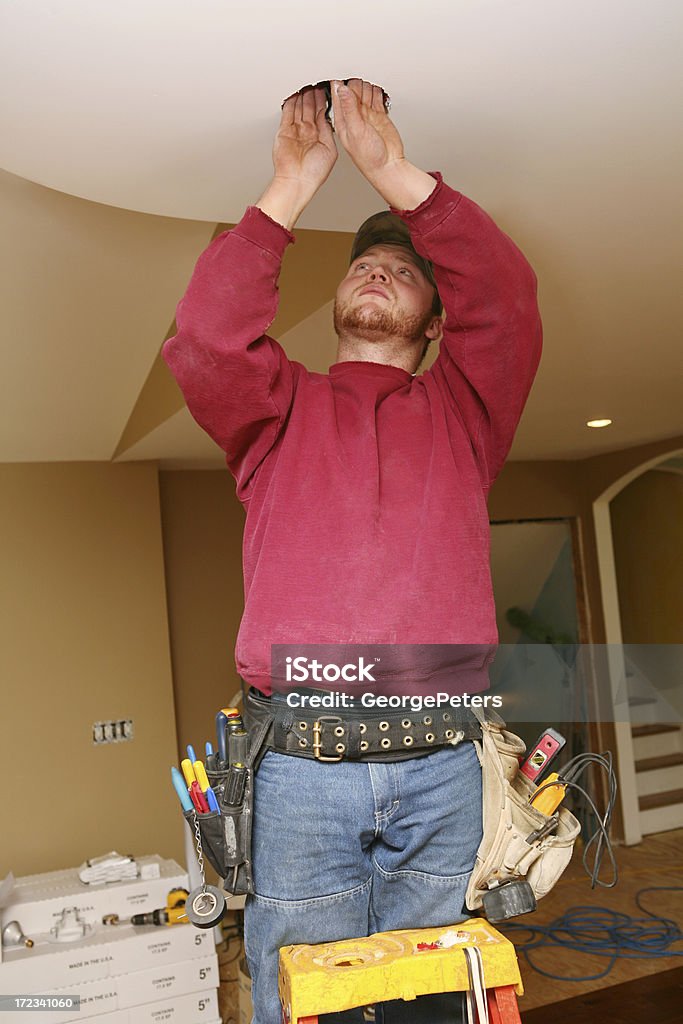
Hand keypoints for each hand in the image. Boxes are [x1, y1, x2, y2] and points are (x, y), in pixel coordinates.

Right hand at [272, 86, 336, 191]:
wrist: (297, 181)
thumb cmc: (314, 173)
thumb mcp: (330, 150)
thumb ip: (329, 131)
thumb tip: (330, 117)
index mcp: (320, 136)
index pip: (322, 113)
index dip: (325, 100)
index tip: (328, 88)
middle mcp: (308, 132)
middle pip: (310, 107)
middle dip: (313, 93)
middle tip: (316, 80)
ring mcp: (296, 131)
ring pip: (300, 107)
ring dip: (303, 95)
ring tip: (306, 82)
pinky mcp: (284, 130)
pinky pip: (287, 112)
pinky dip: (290, 102)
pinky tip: (294, 93)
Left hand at [331, 78, 436, 210]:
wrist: (388, 166)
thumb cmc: (369, 157)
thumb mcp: (356, 131)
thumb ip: (349, 109)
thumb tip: (342, 89)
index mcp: (342, 119)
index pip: (337, 95)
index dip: (336, 80)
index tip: (337, 66)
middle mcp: (353, 115)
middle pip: (351, 88)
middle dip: (354, 78)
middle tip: (358, 66)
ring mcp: (366, 114)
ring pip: (363, 90)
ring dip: (365, 81)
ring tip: (368, 71)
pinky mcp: (378, 114)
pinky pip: (375, 96)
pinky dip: (376, 88)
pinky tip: (377, 82)